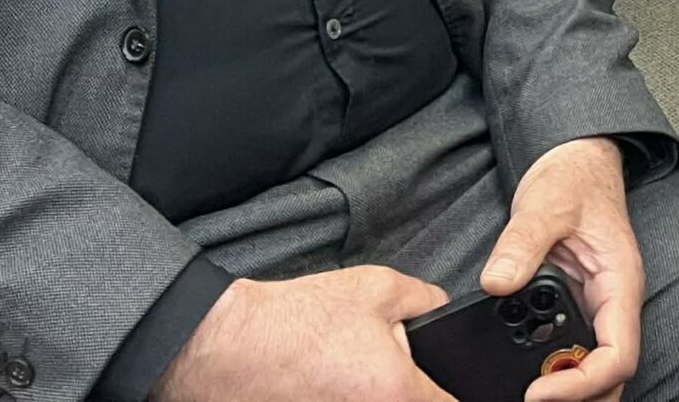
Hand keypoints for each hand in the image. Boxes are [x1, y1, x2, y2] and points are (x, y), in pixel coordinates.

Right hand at [152, 266, 456, 401]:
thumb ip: (422, 300)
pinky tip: (318, 381)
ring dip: (365, 392)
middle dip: (400, 386)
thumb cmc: (296, 321)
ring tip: (340, 371)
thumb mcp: (375, 287)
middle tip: (370, 364)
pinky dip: (335, 396)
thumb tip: (441, 308)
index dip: (450, 391)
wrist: (228, 346)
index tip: (435, 380)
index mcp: (399, 391)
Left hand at [483, 137, 641, 401]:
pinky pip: (570, 348)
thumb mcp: (545, 204)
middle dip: (576, 396)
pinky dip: (550, 365)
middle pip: (609, 376)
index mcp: (619, 284)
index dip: (581, 383)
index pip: (618, 355)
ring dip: (564, 383)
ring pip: (592, 368)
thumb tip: (497, 283)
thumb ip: (521, 243)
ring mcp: (595, 308)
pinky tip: (522, 366)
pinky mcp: (575, 307)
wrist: (576, 162)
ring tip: (523, 387)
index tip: (539, 391)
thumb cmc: (574, 179)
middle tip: (528, 397)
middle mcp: (612, 304)